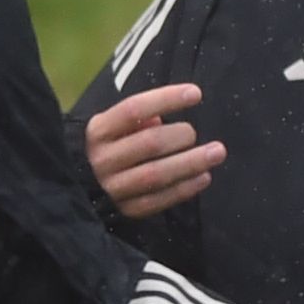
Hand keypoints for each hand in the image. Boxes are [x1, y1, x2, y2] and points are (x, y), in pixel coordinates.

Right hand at [88, 83, 224, 219]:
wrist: (86, 185)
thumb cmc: (113, 147)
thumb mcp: (116, 127)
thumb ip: (139, 117)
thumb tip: (163, 118)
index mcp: (99, 131)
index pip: (133, 110)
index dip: (166, 99)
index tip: (196, 93)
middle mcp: (102, 159)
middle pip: (149, 143)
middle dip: (181, 135)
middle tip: (196, 133)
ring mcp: (113, 187)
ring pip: (156, 174)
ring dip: (191, 163)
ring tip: (217, 153)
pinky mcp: (126, 210)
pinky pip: (159, 200)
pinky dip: (185, 188)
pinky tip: (204, 177)